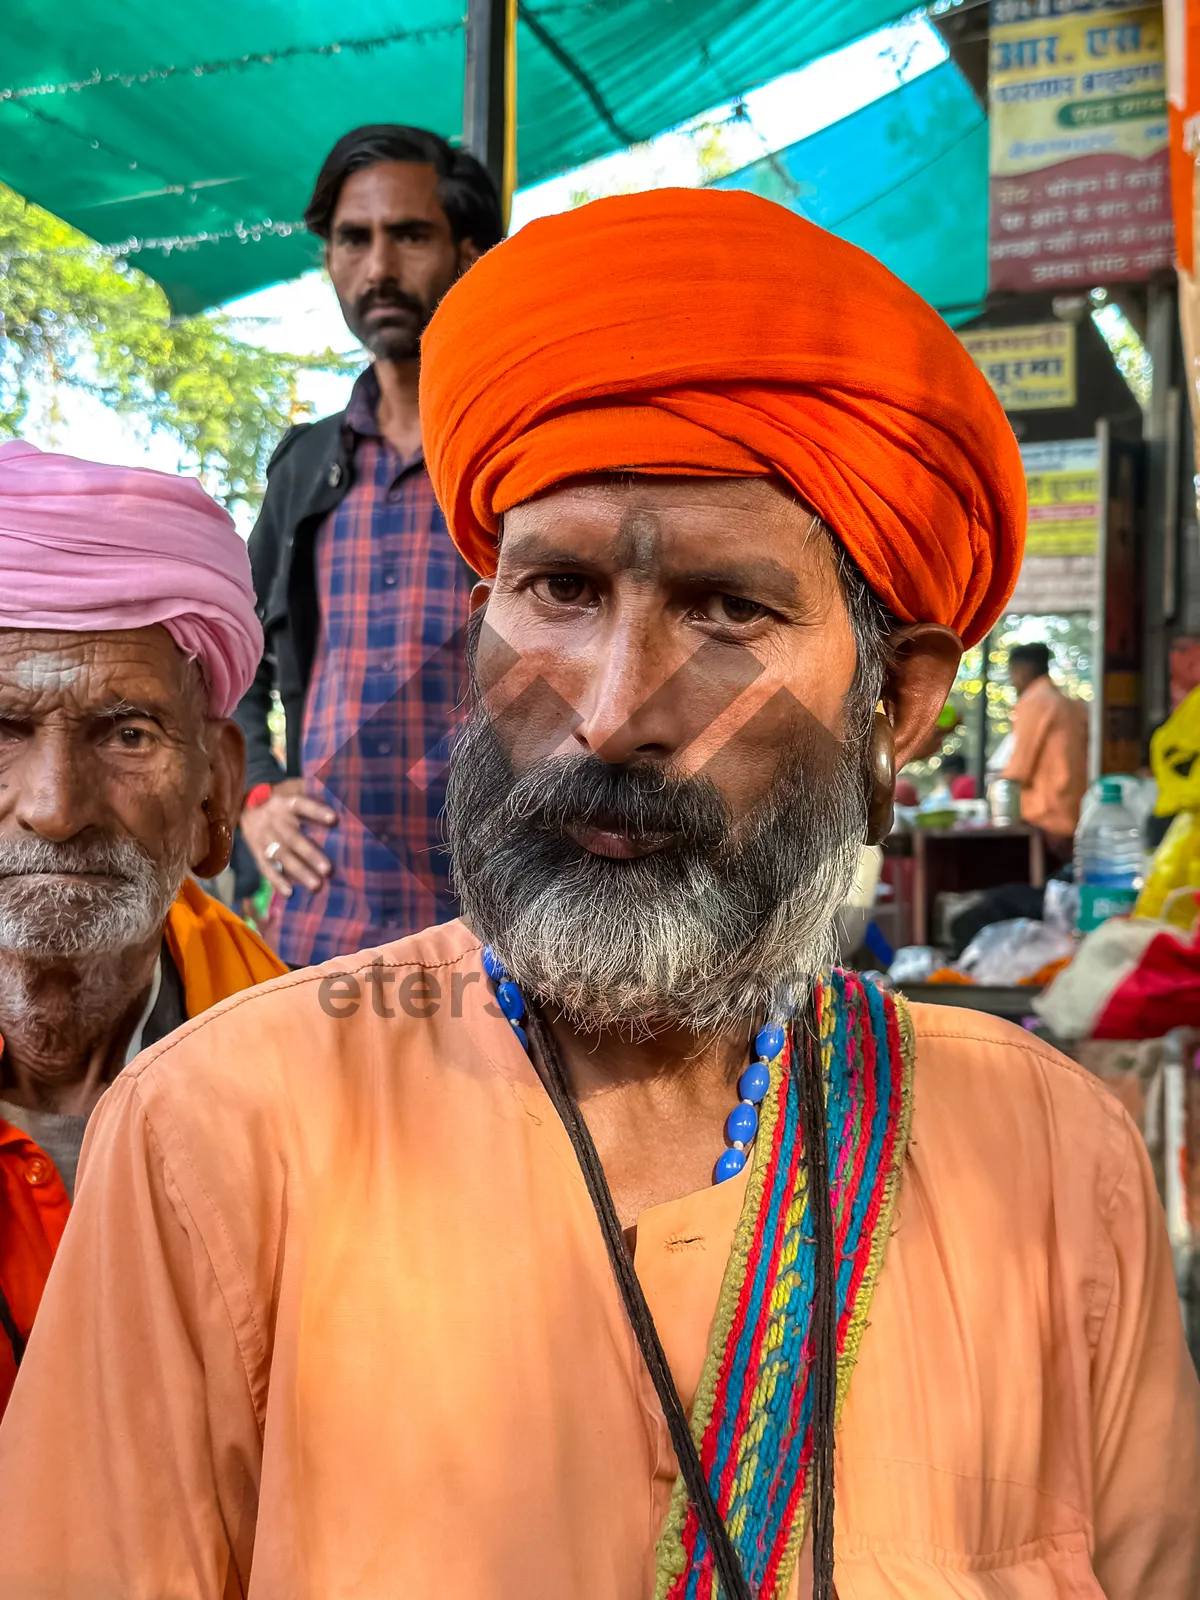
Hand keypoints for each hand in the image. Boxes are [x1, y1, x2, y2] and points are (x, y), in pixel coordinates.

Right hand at [240, 779, 336, 897]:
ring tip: (316, 885)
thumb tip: (339, 791)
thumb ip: (312, 789)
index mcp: (285, 803)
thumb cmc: (279, 798)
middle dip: (310, 854)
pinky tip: (289, 893)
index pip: (302, 805)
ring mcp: (265, 838)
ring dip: (299, 871)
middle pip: (293, 838)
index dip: (316, 811)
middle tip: (328, 870)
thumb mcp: (292, 787)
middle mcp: (275, 821)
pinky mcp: (258, 852)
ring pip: (282, 856)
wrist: (243, 806)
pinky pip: (266, 868)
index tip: (334, 819)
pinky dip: (277, 881)